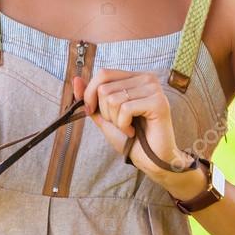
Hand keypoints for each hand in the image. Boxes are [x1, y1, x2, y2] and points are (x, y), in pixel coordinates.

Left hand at [72, 69, 191, 179]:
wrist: (150, 160)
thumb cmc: (130, 138)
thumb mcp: (104, 115)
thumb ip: (90, 97)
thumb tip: (76, 79)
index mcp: (135, 77)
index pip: (103, 74)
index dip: (90, 93)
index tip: (92, 111)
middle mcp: (147, 78)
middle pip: (105, 88)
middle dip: (104, 112)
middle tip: (119, 123)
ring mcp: (154, 89)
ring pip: (113, 99)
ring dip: (114, 120)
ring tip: (128, 128)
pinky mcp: (158, 103)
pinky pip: (125, 109)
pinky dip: (123, 125)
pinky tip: (133, 131)